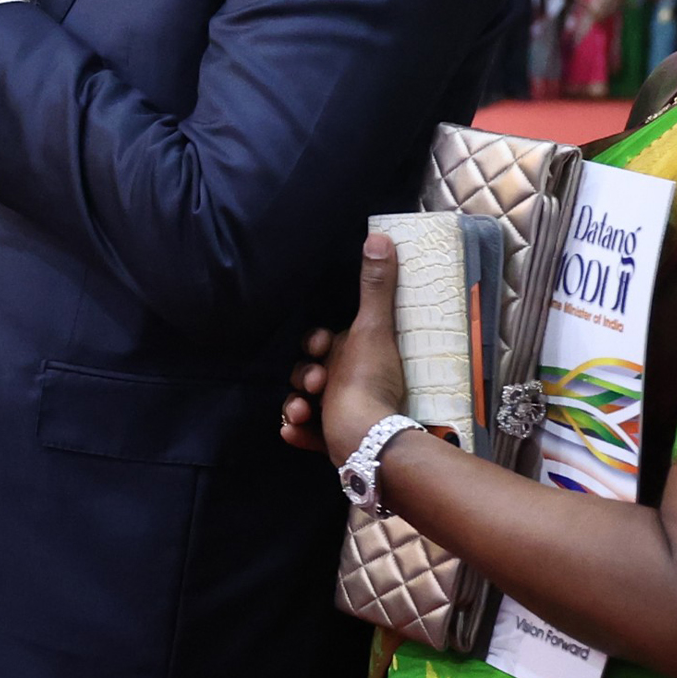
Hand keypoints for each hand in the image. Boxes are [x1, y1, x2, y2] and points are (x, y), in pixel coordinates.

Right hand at [280, 233, 411, 461]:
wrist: (364, 437)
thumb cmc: (369, 380)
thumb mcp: (373, 327)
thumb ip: (375, 285)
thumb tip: (381, 237)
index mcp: (355, 357)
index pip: (326, 344)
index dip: (316, 343)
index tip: (318, 347)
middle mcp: (347, 383)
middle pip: (309, 372)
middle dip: (303, 375)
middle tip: (313, 383)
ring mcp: (338, 414)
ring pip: (302, 403)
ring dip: (295, 405)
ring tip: (301, 411)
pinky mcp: (330, 440)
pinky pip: (305, 433)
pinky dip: (298, 432)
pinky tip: (295, 432)